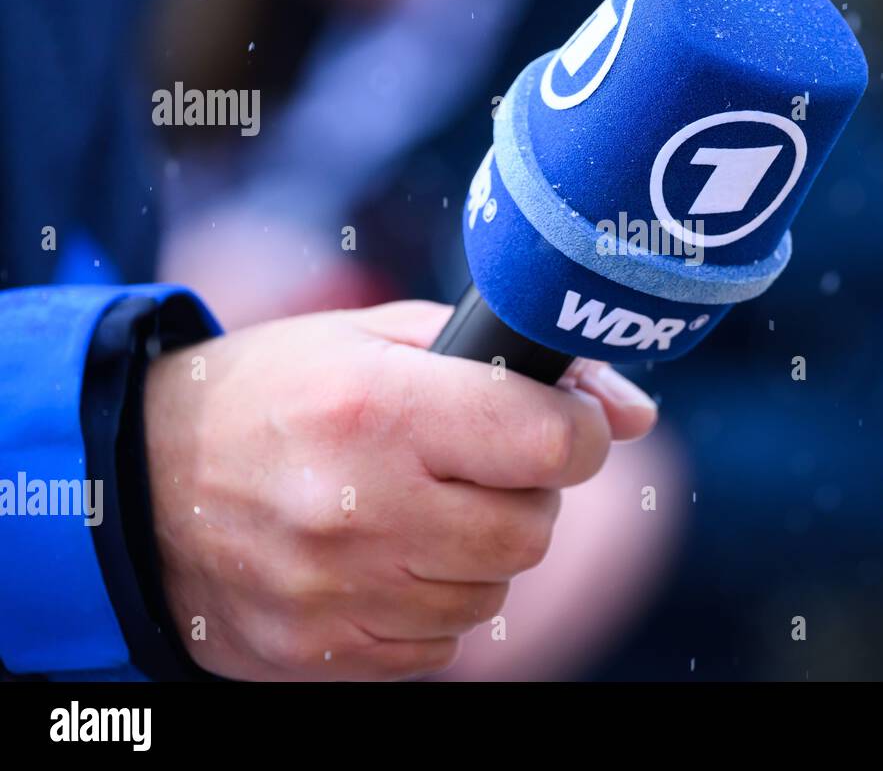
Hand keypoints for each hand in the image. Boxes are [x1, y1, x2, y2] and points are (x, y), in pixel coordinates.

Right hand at [142, 301, 656, 679]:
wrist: (140, 484)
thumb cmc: (278, 393)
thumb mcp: (383, 339)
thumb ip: (513, 362)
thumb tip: (631, 413)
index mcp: (379, 407)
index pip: (552, 443)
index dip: (576, 432)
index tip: (559, 426)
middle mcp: (361, 506)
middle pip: (532, 529)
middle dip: (525, 493)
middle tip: (472, 465)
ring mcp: (340, 593)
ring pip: (493, 592)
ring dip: (477, 551)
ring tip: (415, 507)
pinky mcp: (325, 654)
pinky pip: (442, 646)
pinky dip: (431, 603)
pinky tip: (383, 557)